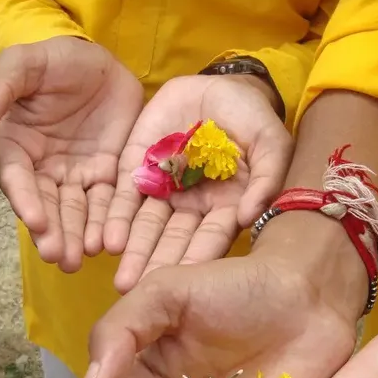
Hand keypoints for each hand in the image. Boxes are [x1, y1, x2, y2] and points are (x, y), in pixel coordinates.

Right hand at [0, 37, 143, 271]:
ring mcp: (75, 176)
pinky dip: (106, 224)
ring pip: (75, 213)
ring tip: (80, 259)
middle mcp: (42, 169)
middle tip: (59, 256)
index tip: (35, 220)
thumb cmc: (56, 61)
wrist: (102, 62)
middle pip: (46, 206)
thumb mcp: (25, 63)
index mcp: (16, 146)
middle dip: (52, 232)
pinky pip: (107, 205)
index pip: (17, 178)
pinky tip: (110, 243)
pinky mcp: (105, 177)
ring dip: (77, 237)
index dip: (25, 200)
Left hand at [104, 74, 292, 292]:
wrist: (219, 86)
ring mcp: (162, 190)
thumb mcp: (271, 143)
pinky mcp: (136, 168)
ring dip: (133, 251)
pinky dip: (115, 219)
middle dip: (154, 265)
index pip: (209, 239)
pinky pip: (123, 197)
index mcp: (224, 207)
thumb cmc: (252, 118)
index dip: (197, 260)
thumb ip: (266, 178)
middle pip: (172, 240)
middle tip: (136, 292)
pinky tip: (107, 241)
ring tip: (120, 280)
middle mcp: (190, 207)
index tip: (184, 285)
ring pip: (144, 225)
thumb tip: (252, 217)